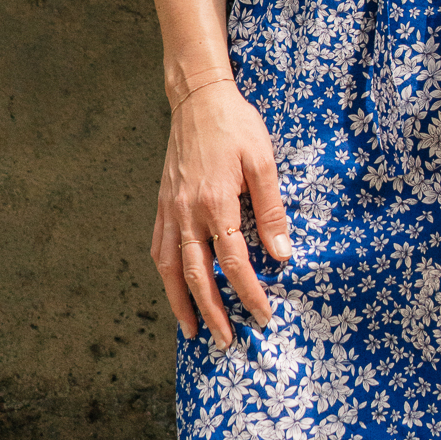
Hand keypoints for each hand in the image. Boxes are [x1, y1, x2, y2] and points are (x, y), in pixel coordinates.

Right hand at [149, 82, 291, 347]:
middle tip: (227, 342)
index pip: (233, 262)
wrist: (198, 97)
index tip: (263, 316)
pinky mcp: (162, 203)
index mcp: (215, 203)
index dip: (249, 293)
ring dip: (181, 303)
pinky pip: (159, 248)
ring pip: (170, 268)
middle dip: (213, 313)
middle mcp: (187, 212)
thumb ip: (270, 209)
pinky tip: (173, 287)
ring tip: (192, 331)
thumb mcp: (262, 161)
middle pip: (197, 276)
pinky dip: (165, 274)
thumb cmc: (235, 125)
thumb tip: (282, 254)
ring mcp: (170, 209)